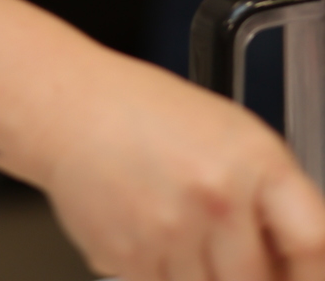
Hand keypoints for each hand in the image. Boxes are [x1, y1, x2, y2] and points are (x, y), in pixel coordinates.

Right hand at [39, 45, 324, 279]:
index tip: (300, 277)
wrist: (70, 107)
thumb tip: (294, 266)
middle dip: (247, 277)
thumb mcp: (229, 135)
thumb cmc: (148, 113)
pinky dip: (161, 273)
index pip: (313, 244)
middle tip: (225, 252)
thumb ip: (270, 199)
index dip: (311, 275)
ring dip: (201, 276)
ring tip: (179, 227)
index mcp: (254, 160)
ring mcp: (173, 232)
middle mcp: (218, 197)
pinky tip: (147, 228)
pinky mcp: (130, 259)